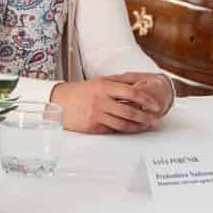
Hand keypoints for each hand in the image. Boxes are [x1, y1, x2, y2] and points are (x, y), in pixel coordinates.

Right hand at [53, 75, 168, 134]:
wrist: (57, 102)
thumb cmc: (79, 92)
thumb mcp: (98, 82)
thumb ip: (118, 83)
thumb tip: (139, 84)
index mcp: (104, 86)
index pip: (131, 92)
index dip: (146, 100)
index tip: (155, 105)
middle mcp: (101, 100)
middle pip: (129, 111)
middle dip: (145, 117)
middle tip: (155, 120)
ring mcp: (96, 114)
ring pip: (122, 124)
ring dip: (137, 126)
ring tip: (146, 126)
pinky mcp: (92, 126)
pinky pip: (111, 130)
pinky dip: (123, 130)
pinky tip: (130, 130)